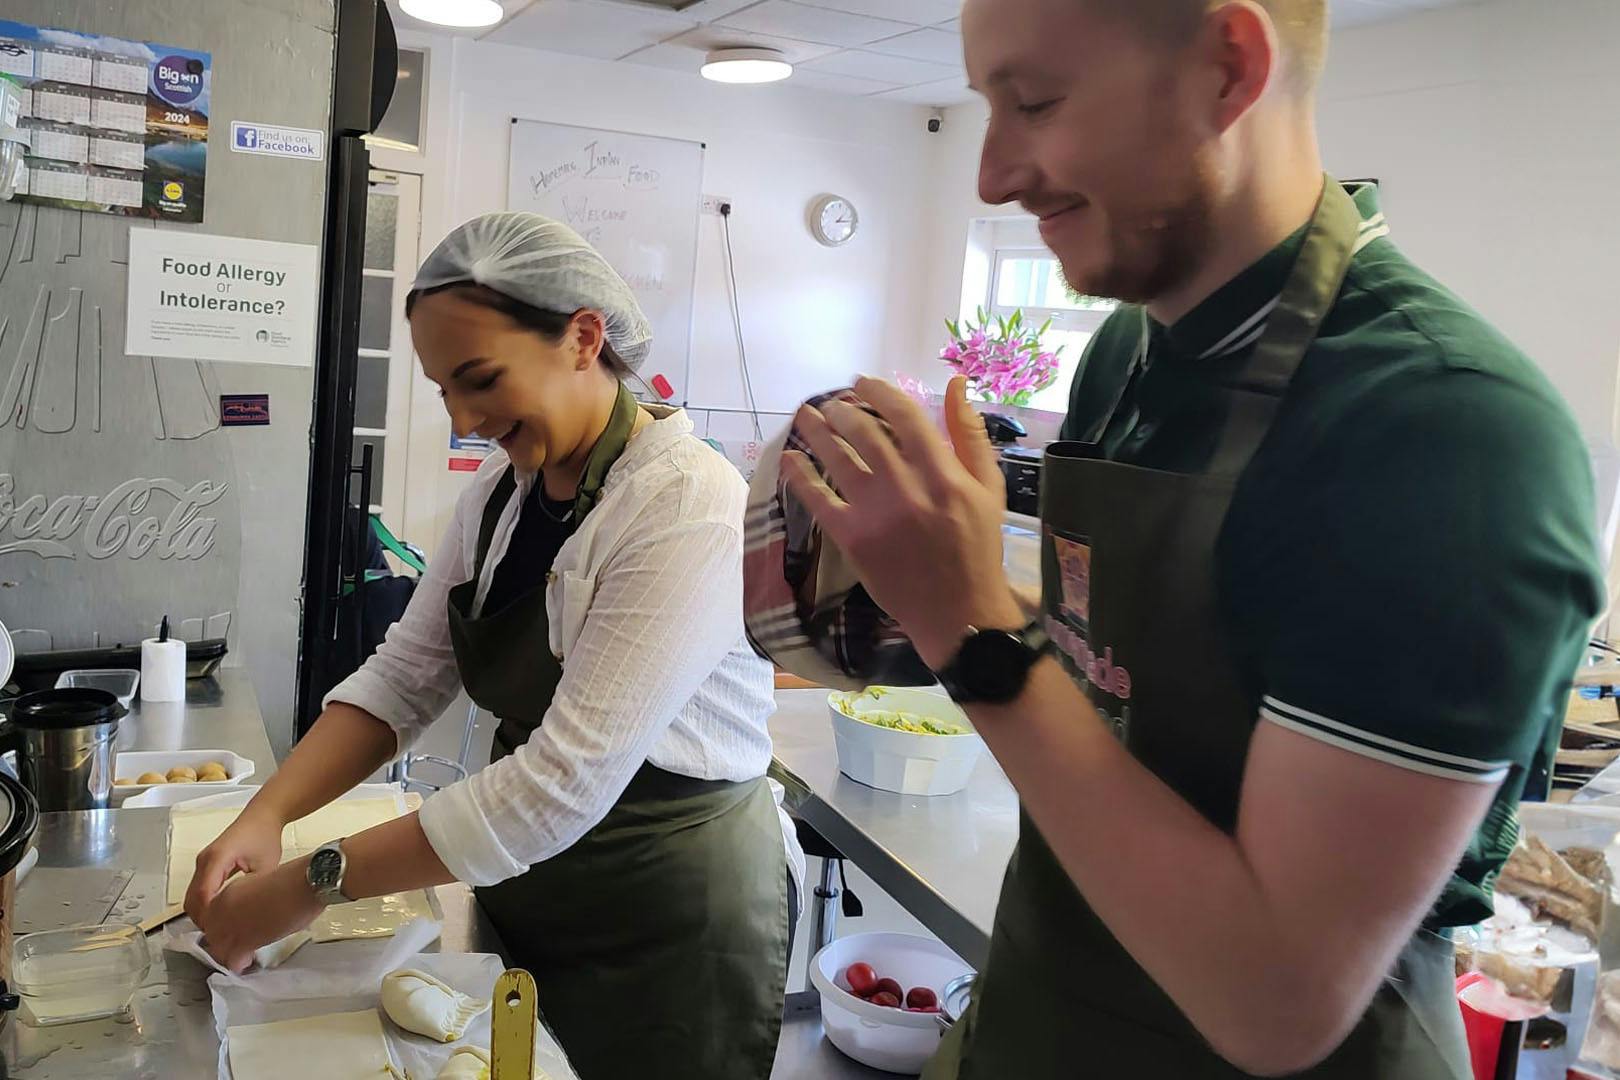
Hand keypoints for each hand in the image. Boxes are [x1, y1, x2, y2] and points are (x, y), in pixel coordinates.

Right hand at [185, 804, 283, 925]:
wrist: (262, 816)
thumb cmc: (265, 838)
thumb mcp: (266, 867)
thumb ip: (254, 891)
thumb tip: (250, 917)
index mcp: (217, 859)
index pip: (203, 895)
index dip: (209, 917)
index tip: (220, 932)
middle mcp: (204, 861)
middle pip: (191, 899)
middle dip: (203, 919)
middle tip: (221, 935)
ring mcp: (202, 862)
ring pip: (191, 895)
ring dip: (202, 912)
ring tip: (221, 927)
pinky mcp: (205, 864)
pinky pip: (197, 888)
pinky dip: (204, 903)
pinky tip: (220, 913)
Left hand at [193, 858, 322, 973]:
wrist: (302, 884)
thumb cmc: (290, 881)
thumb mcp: (257, 886)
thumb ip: (245, 902)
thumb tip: (249, 915)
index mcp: (225, 894)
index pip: (210, 920)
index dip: (222, 929)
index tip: (232, 933)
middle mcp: (221, 911)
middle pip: (212, 937)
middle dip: (224, 944)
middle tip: (238, 948)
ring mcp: (230, 927)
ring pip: (220, 952)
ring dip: (230, 956)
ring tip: (243, 957)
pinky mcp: (244, 942)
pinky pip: (233, 961)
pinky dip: (240, 964)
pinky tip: (247, 962)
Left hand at [783, 376, 1023, 667]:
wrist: (958, 612)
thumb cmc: (977, 546)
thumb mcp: (989, 487)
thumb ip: (971, 434)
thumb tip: (957, 384)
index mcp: (943, 473)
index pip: (904, 416)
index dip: (878, 392)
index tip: (862, 382)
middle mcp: (906, 488)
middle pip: (865, 433)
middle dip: (842, 411)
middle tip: (831, 404)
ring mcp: (875, 514)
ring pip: (838, 460)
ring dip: (818, 433)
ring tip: (806, 417)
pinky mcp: (853, 539)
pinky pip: (819, 501)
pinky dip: (801, 476)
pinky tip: (789, 459)